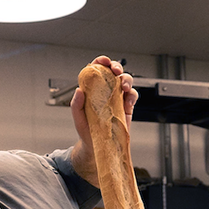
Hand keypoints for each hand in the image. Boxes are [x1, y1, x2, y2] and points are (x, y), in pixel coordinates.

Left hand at [69, 55, 137, 184]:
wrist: (97, 146)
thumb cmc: (86, 130)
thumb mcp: (78, 118)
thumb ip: (76, 104)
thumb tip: (78, 91)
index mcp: (93, 89)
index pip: (97, 70)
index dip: (101, 62)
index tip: (103, 61)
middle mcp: (106, 91)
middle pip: (114, 71)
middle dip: (116, 67)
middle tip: (115, 71)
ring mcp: (117, 98)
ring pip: (125, 81)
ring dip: (126, 79)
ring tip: (122, 87)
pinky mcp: (127, 107)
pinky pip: (133, 95)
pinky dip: (132, 94)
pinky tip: (127, 99)